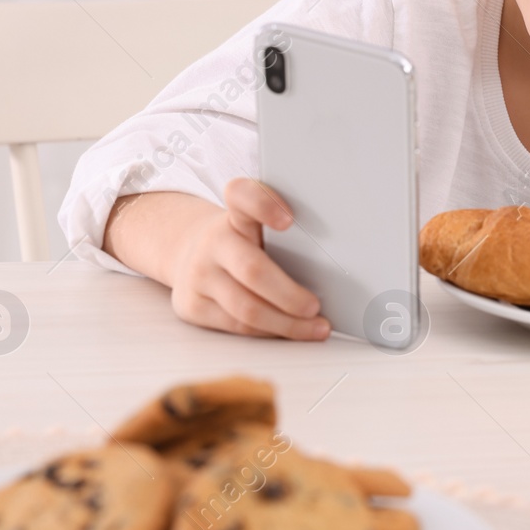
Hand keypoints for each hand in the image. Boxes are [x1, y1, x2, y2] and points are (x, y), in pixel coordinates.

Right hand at [155, 180, 328, 339]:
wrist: (188, 255)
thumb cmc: (241, 244)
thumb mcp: (256, 227)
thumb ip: (286, 235)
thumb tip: (341, 262)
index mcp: (236, 215)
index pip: (243, 197)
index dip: (264, 204)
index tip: (289, 220)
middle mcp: (214, 242)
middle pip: (253, 270)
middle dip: (289, 295)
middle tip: (316, 306)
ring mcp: (199, 275)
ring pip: (246, 308)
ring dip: (287, 324)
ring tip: (315, 327)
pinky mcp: (193, 305)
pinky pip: (238, 326)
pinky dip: (270, 332)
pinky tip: (289, 332)